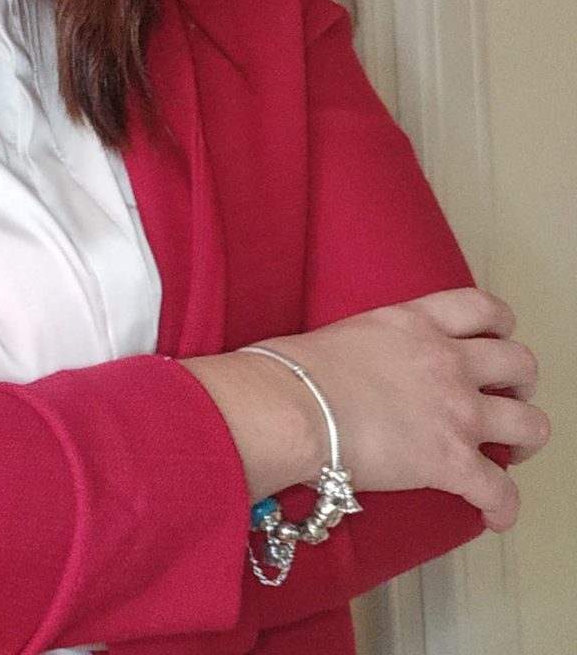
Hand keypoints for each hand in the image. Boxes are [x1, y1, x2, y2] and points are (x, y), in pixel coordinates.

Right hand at [186, 287, 548, 531]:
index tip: (496, 341)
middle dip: (521, 384)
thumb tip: (351, 367)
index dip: (501, 326)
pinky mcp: (453, 461)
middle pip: (519, 362)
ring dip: (526, 440)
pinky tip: (492, 514)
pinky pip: (502, 491)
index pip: (482, 308)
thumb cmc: (295, 372)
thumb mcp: (343, 333)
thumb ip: (370, 343)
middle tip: (505, 400)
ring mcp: (457, 411)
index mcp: (416, 322)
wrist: (291, 407)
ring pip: (531, 424)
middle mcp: (447, 360)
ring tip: (512, 453)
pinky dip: (502, 506)